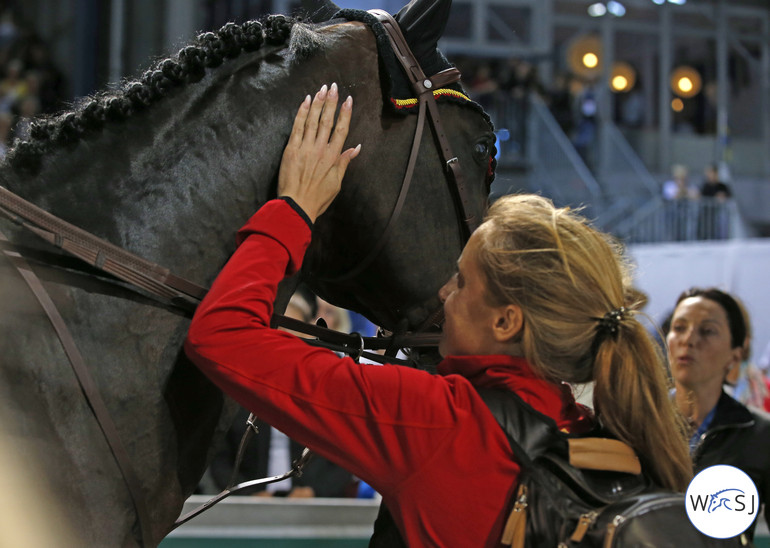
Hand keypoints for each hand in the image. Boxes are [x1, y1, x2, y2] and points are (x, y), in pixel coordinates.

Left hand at [277, 83, 360, 222]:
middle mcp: (320, 148)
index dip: (345, 113)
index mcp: (333, 157)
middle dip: (331, 102)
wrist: (296, 205)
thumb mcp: (337, 183)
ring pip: (313, 120)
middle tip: (333, 86)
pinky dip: (302, 113)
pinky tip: (306, 101)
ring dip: (318, 103)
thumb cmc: (318, 198)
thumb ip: (345, 163)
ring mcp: (305, 147)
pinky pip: (297, 126)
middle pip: (327, 120)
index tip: (348, 100)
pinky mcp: (292, 148)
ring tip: (322, 89)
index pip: (342, 130)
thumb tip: (356, 147)